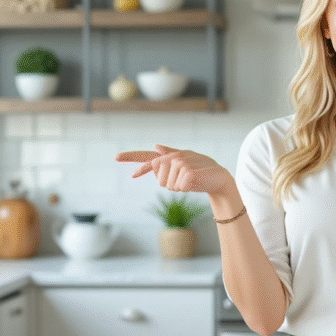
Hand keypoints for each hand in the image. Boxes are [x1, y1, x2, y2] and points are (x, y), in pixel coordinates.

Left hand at [115, 145, 232, 193]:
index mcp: (170, 156)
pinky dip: (186, 189)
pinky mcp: (187, 172)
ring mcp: (180, 163)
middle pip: (158, 178)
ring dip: (179, 187)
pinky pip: (178, 187)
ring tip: (191, 180)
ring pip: (167, 185)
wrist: (220, 177)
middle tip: (185, 181)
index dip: (131, 157)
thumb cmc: (201, 172)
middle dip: (169, 184)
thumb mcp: (185, 163)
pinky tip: (195, 182)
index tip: (115, 157)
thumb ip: (170, 155)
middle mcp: (173, 157)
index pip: (148, 157)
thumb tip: (155, 146)